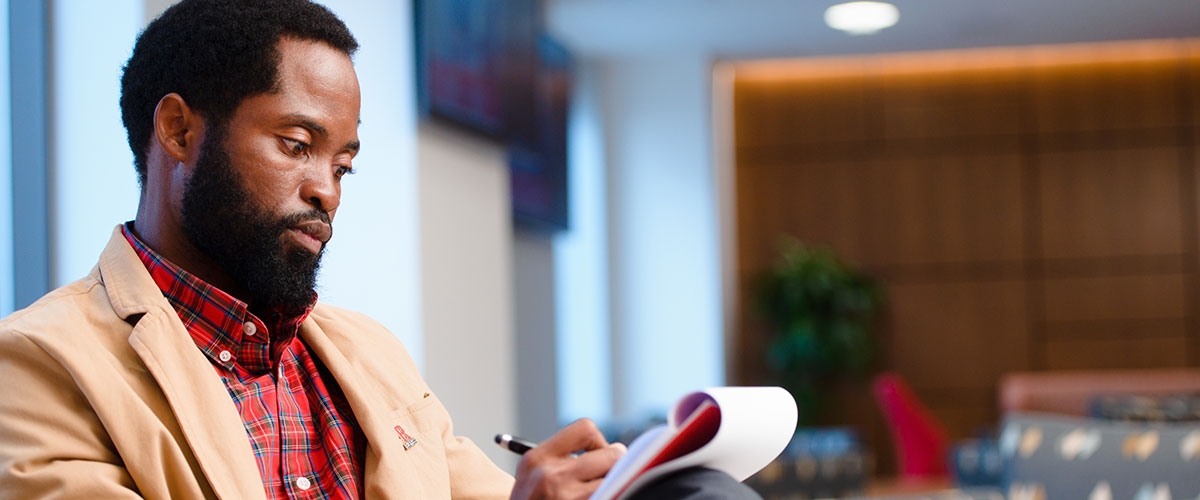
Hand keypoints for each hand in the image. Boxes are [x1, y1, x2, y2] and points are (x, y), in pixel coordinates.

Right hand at [509, 418, 626, 499]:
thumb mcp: (534, 479)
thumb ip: (564, 462)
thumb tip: (618, 453)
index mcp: (536, 459)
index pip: (585, 429)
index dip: (599, 443)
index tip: (598, 458)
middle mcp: (549, 476)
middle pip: (611, 454)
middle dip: (616, 467)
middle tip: (610, 479)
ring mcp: (565, 498)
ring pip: (617, 481)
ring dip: (615, 487)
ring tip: (604, 493)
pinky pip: (613, 497)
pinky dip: (613, 498)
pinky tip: (602, 499)